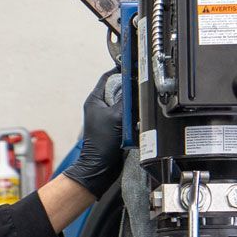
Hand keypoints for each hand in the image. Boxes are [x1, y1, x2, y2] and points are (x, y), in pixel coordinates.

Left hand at [60, 66, 125, 197]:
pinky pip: (128, 115)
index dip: (122, 70)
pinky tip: (137, 121)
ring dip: (133, 104)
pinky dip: (134, 116)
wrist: (101, 169)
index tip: (135, 68)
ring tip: (137, 109)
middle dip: (131, 89)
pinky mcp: (116, 127)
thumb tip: (135, 84)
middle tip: (140, 89)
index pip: (109, 76)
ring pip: (126, 102)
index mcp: (95, 99)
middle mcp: (101, 106)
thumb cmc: (101, 145)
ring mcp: (108, 117)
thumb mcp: (116, 117)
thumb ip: (126, 99)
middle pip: (120, 88)